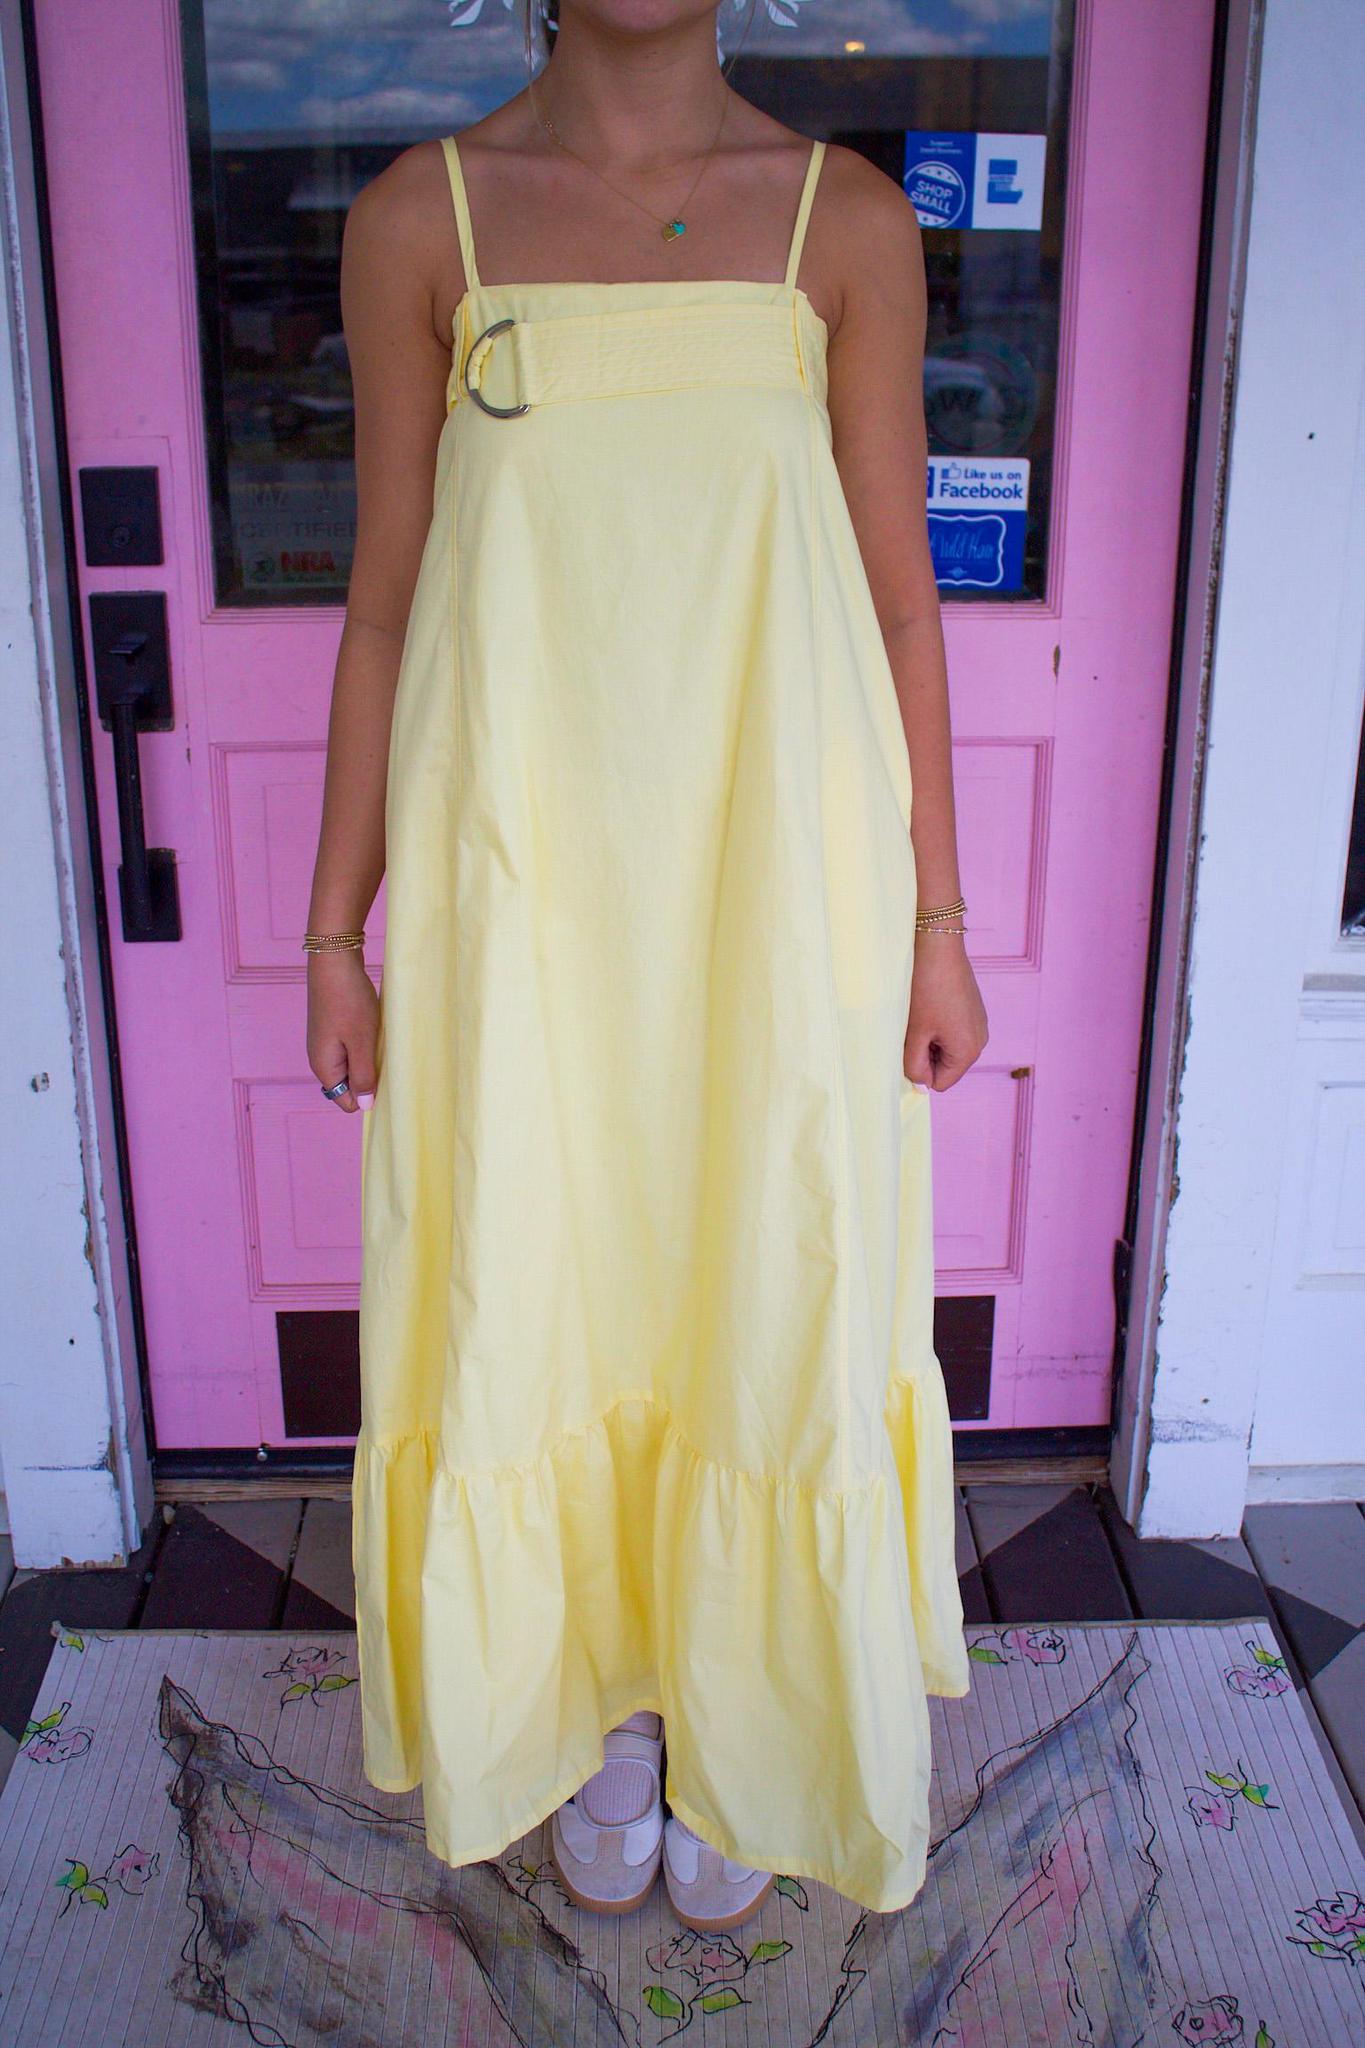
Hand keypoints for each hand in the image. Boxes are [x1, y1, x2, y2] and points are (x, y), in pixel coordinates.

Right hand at [307, 949, 379, 1112]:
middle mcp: (322, 1058)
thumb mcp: (361, 1042)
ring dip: (371, 1058)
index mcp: (324, 1068)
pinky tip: (377, 1030)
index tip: (386, 1079)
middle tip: (388, 1057)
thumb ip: (363, 1076)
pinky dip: (367, 1043)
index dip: (367, 1096)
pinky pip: (353, 1047)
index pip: (346, 1102)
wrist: (334, 960)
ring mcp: (327, 1042)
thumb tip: (364, 1107)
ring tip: (383, 1041)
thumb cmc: (348, 1001)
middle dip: (371, 1077)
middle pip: (350, 1084)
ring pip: (354, 1064)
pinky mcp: (334, 1028)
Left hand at [903, 932, 987, 1090]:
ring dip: (929, 1039)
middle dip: (925, 1054)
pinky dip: (937, 1025)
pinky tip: (929, 1005)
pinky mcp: (974, 1010)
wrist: (939, 947)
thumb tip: (921, 1084)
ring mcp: (979, 1024)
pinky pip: (953, 1031)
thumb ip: (915, 1066)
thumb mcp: (915, 1033)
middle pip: (945, 1067)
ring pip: (947, 1048)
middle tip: (914, 1028)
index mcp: (968, 1052)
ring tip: (921, 1015)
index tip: (909, 1045)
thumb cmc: (926, 989)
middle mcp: (980, 1041)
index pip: (940, 1083)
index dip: (919, 1071)